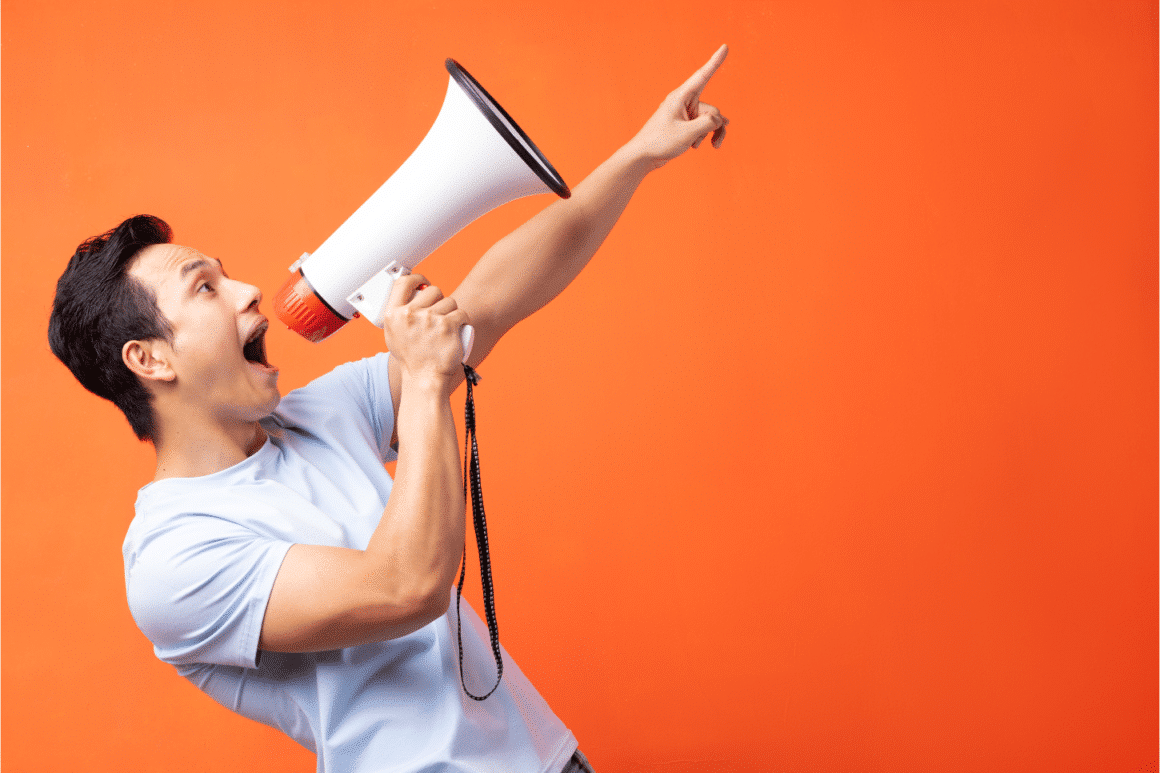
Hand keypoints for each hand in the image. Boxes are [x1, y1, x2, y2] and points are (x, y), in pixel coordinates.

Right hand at [378, 273, 468, 382]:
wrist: (424, 378)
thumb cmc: (411, 360)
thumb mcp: (393, 336)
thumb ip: (397, 316)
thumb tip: (407, 298)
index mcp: (394, 315)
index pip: (403, 282)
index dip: (417, 278)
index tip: (424, 281)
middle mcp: (410, 314)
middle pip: (433, 290)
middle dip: (440, 300)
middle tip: (439, 316)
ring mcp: (430, 319)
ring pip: (450, 301)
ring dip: (452, 311)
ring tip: (447, 327)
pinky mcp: (448, 325)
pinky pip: (461, 313)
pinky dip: (463, 320)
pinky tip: (458, 329)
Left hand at [627, 44, 729, 169]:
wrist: (643, 157)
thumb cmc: (660, 142)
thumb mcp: (688, 133)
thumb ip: (708, 123)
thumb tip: (720, 120)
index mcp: (680, 96)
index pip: (702, 75)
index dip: (715, 61)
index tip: (725, 46)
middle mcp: (683, 101)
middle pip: (711, 109)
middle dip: (715, 126)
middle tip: (714, 143)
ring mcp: (684, 113)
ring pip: (708, 119)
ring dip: (708, 133)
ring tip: (707, 146)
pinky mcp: (685, 123)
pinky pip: (701, 126)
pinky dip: (701, 136)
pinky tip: (694, 145)